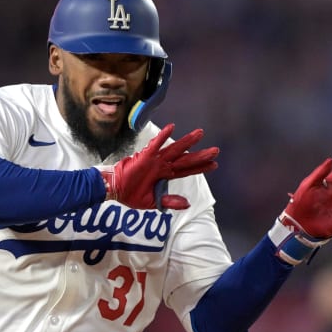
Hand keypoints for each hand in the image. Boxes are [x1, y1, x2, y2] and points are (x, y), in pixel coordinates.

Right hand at [100, 123, 218, 209]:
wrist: (114, 191)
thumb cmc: (131, 195)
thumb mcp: (154, 202)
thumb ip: (170, 202)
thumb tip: (188, 204)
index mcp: (165, 175)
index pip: (187, 170)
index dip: (200, 167)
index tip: (214, 165)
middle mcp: (163, 165)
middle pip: (186, 159)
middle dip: (201, 155)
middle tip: (216, 150)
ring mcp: (155, 160)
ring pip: (174, 149)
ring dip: (187, 142)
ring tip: (200, 134)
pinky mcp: (144, 157)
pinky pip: (155, 145)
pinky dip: (162, 136)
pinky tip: (171, 127)